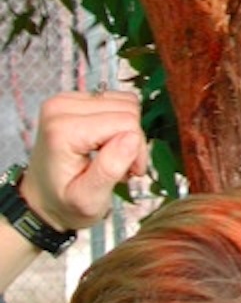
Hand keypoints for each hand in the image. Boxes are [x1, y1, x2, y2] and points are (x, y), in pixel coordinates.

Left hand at [18, 91, 147, 232]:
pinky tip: (108, 143)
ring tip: (114, 156)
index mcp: (63, 130)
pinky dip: (120, 123)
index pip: (126, 122)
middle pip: (127, 109)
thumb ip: (109, 169)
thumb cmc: (64, 203)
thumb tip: (132, 138)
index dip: (136, 150)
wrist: (42, 200)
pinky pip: (116, 100)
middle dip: (133, 140)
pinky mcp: (74, 99)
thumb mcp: (88, 200)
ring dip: (128, 131)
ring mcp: (65, 100)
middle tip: (121, 167)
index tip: (129, 173)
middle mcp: (60, 108)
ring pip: (125, 103)